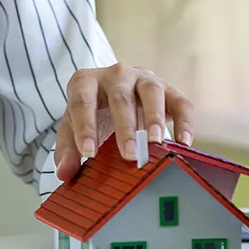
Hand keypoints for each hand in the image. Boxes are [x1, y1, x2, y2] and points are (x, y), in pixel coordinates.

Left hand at [54, 64, 194, 182]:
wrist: (119, 93)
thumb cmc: (94, 113)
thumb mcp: (73, 127)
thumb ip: (68, 149)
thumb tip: (64, 174)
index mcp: (86, 81)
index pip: (82, 102)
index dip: (85, 127)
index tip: (88, 153)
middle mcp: (116, 74)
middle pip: (120, 97)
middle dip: (125, 127)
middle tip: (129, 154)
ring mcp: (144, 78)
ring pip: (151, 91)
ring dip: (154, 117)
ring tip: (155, 142)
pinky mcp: (169, 89)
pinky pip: (180, 102)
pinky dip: (184, 122)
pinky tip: (183, 143)